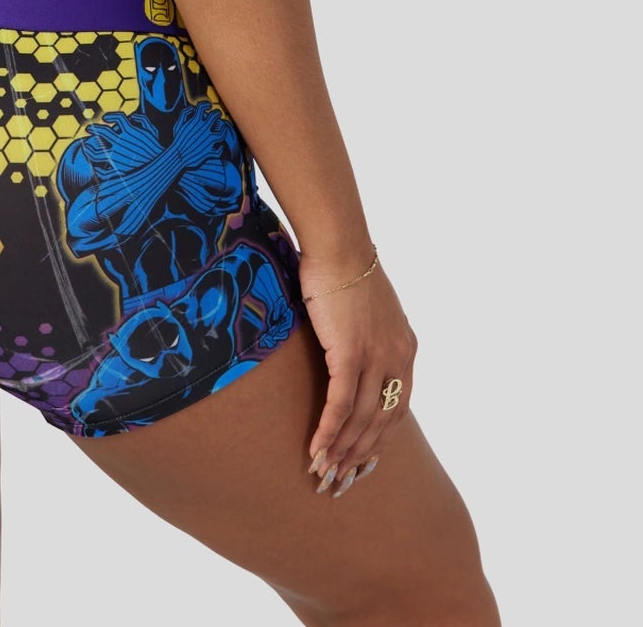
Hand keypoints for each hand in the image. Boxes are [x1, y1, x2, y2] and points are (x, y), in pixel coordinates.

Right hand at [298, 245, 416, 497]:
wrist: (338, 241)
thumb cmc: (341, 265)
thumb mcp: (364, 307)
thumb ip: (363, 334)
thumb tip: (345, 347)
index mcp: (405, 348)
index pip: (398, 408)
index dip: (379, 440)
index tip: (362, 463)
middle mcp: (398, 358)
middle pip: (382, 422)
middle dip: (360, 456)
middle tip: (340, 481)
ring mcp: (377, 357)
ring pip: (362, 420)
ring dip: (342, 451)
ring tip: (323, 474)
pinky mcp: (351, 353)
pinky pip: (341, 405)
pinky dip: (329, 432)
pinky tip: (317, 450)